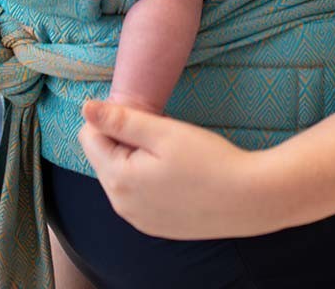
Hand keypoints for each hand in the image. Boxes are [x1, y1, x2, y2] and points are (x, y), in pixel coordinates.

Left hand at [78, 100, 277, 239]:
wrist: (248, 199)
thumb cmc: (208, 161)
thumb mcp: (163, 132)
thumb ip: (121, 120)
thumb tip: (86, 108)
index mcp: (118, 180)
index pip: (89, 137)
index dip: (113, 118)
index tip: (144, 115)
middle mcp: (121, 205)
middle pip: (104, 157)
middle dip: (123, 139)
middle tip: (161, 131)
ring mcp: (138, 219)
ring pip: (121, 175)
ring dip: (136, 157)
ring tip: (170, 151)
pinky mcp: (155, 225)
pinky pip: (137, 193)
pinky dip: (148, 178)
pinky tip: (176, 172)